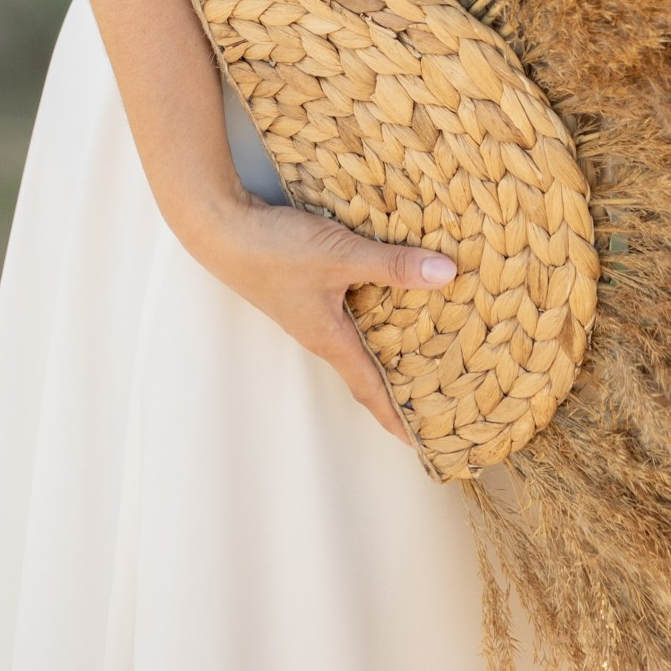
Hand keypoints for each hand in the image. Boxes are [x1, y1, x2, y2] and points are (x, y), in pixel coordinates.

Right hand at [180, 184, 454, 442]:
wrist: (223, 229)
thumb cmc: (277, 251)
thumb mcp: (341, 256)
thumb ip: (392, 265)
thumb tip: (447, 276)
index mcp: (329, 339)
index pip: (369, 388)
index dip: (394, 414)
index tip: (418, 440)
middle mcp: (320, 331)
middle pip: (364, 367)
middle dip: (395, 383)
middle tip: (430, 395)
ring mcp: (308, 309)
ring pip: (355, 336)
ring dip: (383, 344)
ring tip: (418, 346)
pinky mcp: (302, 285)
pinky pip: (344, 308)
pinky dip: (369, 309)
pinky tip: (383, 290)